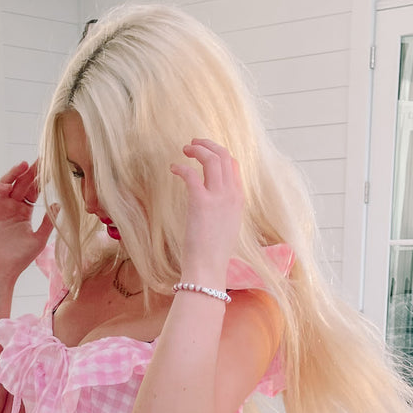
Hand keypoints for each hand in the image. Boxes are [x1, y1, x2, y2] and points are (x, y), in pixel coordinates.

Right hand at [0, 160, 53, 284]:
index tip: (50, 169)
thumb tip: (60, 204)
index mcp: (23, 212)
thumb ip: (48, 222)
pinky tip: (7, 185)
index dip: (40, 180)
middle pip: (21, 184)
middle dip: (30, 172)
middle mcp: (11, 207)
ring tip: (24, 166)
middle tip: (40, 160)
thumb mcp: (39, 239)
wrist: (1, 271)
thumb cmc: (20, 258)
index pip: (33, 191)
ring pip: (5, 185)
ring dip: (13, 175)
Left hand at [171, 139, 242, 283]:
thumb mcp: (226, 227)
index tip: (206, 153)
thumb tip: (212, 203)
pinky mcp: (201, 202)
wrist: (208, 268)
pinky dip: (181, 167)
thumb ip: (223, 210)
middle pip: (224, 156)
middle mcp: (231, 195)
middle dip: (208, 145)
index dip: (219, 154)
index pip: (234, 166)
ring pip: (212, 159)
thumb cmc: (213, 254)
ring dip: (198, 150)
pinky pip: (192, 175)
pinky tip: (173, 168)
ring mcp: (218, 198)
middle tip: (193, 144)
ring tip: (185, 149)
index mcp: (238, 200)